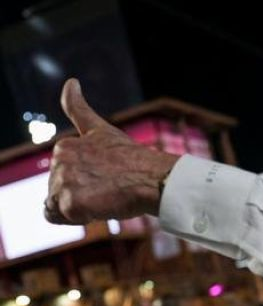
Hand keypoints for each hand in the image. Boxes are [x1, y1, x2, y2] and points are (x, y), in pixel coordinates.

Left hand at [45, 78, 179, 223]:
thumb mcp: (102, 129)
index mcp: (65, 146)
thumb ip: (78, 107)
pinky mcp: (70, 202)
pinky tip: (99, 206)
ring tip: (104, 197)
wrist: (156, 180)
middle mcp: (59, 161)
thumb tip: (70, 81)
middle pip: (55, 192)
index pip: (61, 176)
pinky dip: (79, 217)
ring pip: (56, 206)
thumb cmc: (135, 159)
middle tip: (107, 189)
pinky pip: (60, 218)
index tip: (105, 176)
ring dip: (79, 207)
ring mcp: (64, 182)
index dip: (83, 181)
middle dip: (78, 196)